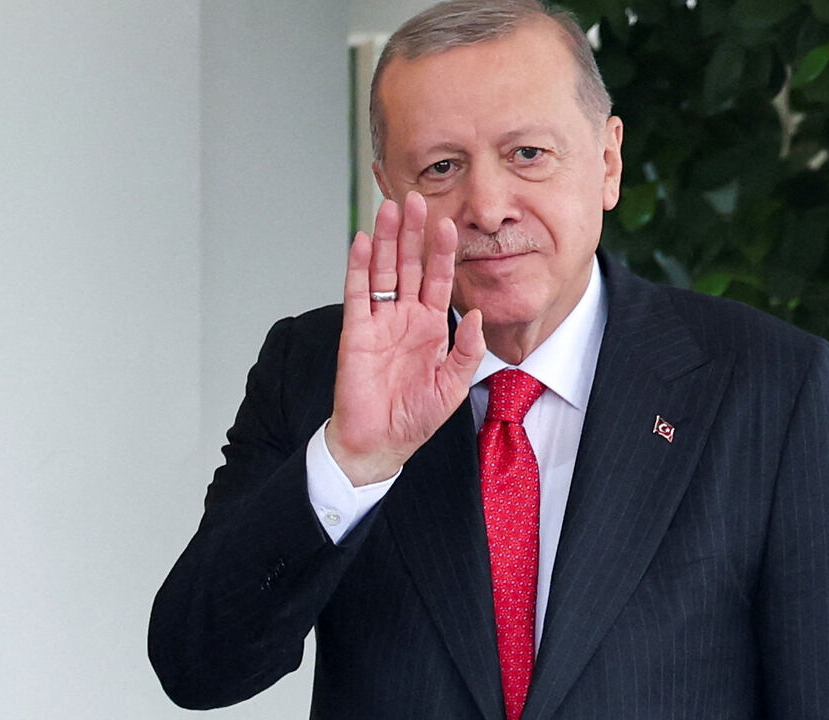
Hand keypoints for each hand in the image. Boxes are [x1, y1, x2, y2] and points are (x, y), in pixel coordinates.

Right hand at [325, 192, 485, 485]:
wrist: (379, 443)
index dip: (443, 251)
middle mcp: (404, 317)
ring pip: (382, 270)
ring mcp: (379, 321)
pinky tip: (361, 241)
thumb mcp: (452, 385)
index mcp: (430, 326)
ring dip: (385, 239)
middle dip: (412, 232)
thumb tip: (472, 313)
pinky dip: (358, 266)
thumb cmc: (414, 417)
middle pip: (408, 264)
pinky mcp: (355, 331)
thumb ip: (465, 349)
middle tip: (415, 198)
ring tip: (389, 207)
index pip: (438, 278)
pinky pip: (357, 293)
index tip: (448, 222)